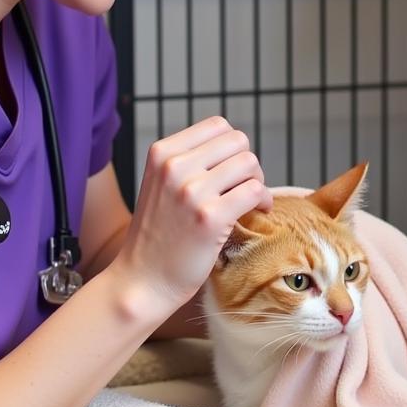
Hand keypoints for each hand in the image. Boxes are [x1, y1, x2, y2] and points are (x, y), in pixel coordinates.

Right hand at [116, 117, 272, 308]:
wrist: (143, 280)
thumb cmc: (159, 234)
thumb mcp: (162, 183)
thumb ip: (190, 160)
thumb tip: (236, 147)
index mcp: (162, 152)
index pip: (218, 126)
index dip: (232, 148)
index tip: (232, 171)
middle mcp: (174, 166)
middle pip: (238, 141)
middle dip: (247, 164)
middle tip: (244, 187)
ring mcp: (191, 191)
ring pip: (250, 163)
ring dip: (257, 181)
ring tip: (250, 201)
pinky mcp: (210, 218)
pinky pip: (255, 191)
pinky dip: (264, 201)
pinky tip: (257, 212)